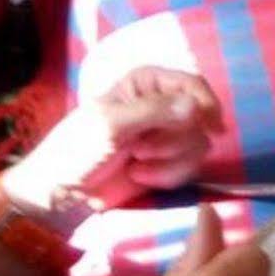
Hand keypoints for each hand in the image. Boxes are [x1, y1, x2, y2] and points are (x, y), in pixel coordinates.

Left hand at [1, 66, 221, 228]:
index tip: (210, 127)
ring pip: (199, 145)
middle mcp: (162, 105)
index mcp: (147, 83)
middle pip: (200, 118)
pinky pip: (190, 167)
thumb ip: (153, 111)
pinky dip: (167, 176)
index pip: (192, 84)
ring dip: (169, 160)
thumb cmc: (78, 148)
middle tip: (141, 149)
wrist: (64, 192)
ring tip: (137, 163)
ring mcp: (167, 136)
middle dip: (173, 140)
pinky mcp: (169, 163)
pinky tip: (141, 176)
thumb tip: (195, 107)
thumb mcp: (111, 124)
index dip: (205, 104)